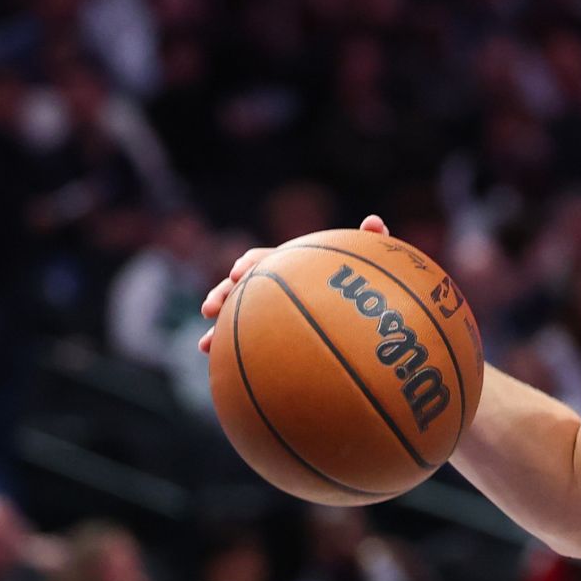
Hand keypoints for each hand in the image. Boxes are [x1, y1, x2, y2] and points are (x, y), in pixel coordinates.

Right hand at [198, 215, 388, 352]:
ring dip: (218, 328)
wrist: (365, 317)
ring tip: (206, 344)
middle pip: (240, 286)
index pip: (265, 258)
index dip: (251, 263)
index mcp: (292, 265)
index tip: (240, 272)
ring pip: (236, 315)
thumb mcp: (372, 266)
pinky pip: (244, 341)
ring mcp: (269, 310)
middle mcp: (275, 285)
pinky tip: (214, 359)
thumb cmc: (368, 286)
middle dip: (223, 293)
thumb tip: (374, 221)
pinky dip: (227, 348)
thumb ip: (372, 243)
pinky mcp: (269, 335)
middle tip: (212, 308)